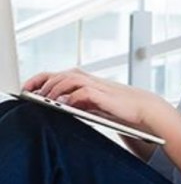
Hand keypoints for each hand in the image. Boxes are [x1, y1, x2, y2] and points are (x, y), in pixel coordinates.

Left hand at [23, 69, 170, 130]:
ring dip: (56, 88)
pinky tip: (67, 104)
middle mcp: (92, 80)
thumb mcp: (98, 104)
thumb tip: (64, 104)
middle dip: (44, 82)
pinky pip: (84, 92)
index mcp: (89, 81)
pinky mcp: (105, 95)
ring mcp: (98, 86)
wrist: (146, 110)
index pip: (61, 74)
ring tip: (46, 98)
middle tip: (32, 92)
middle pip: (62, 73)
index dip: (43, 79)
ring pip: (70, 79)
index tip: (30, 87)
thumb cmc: (123, 108)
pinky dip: (73, 97)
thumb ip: (81, 101)